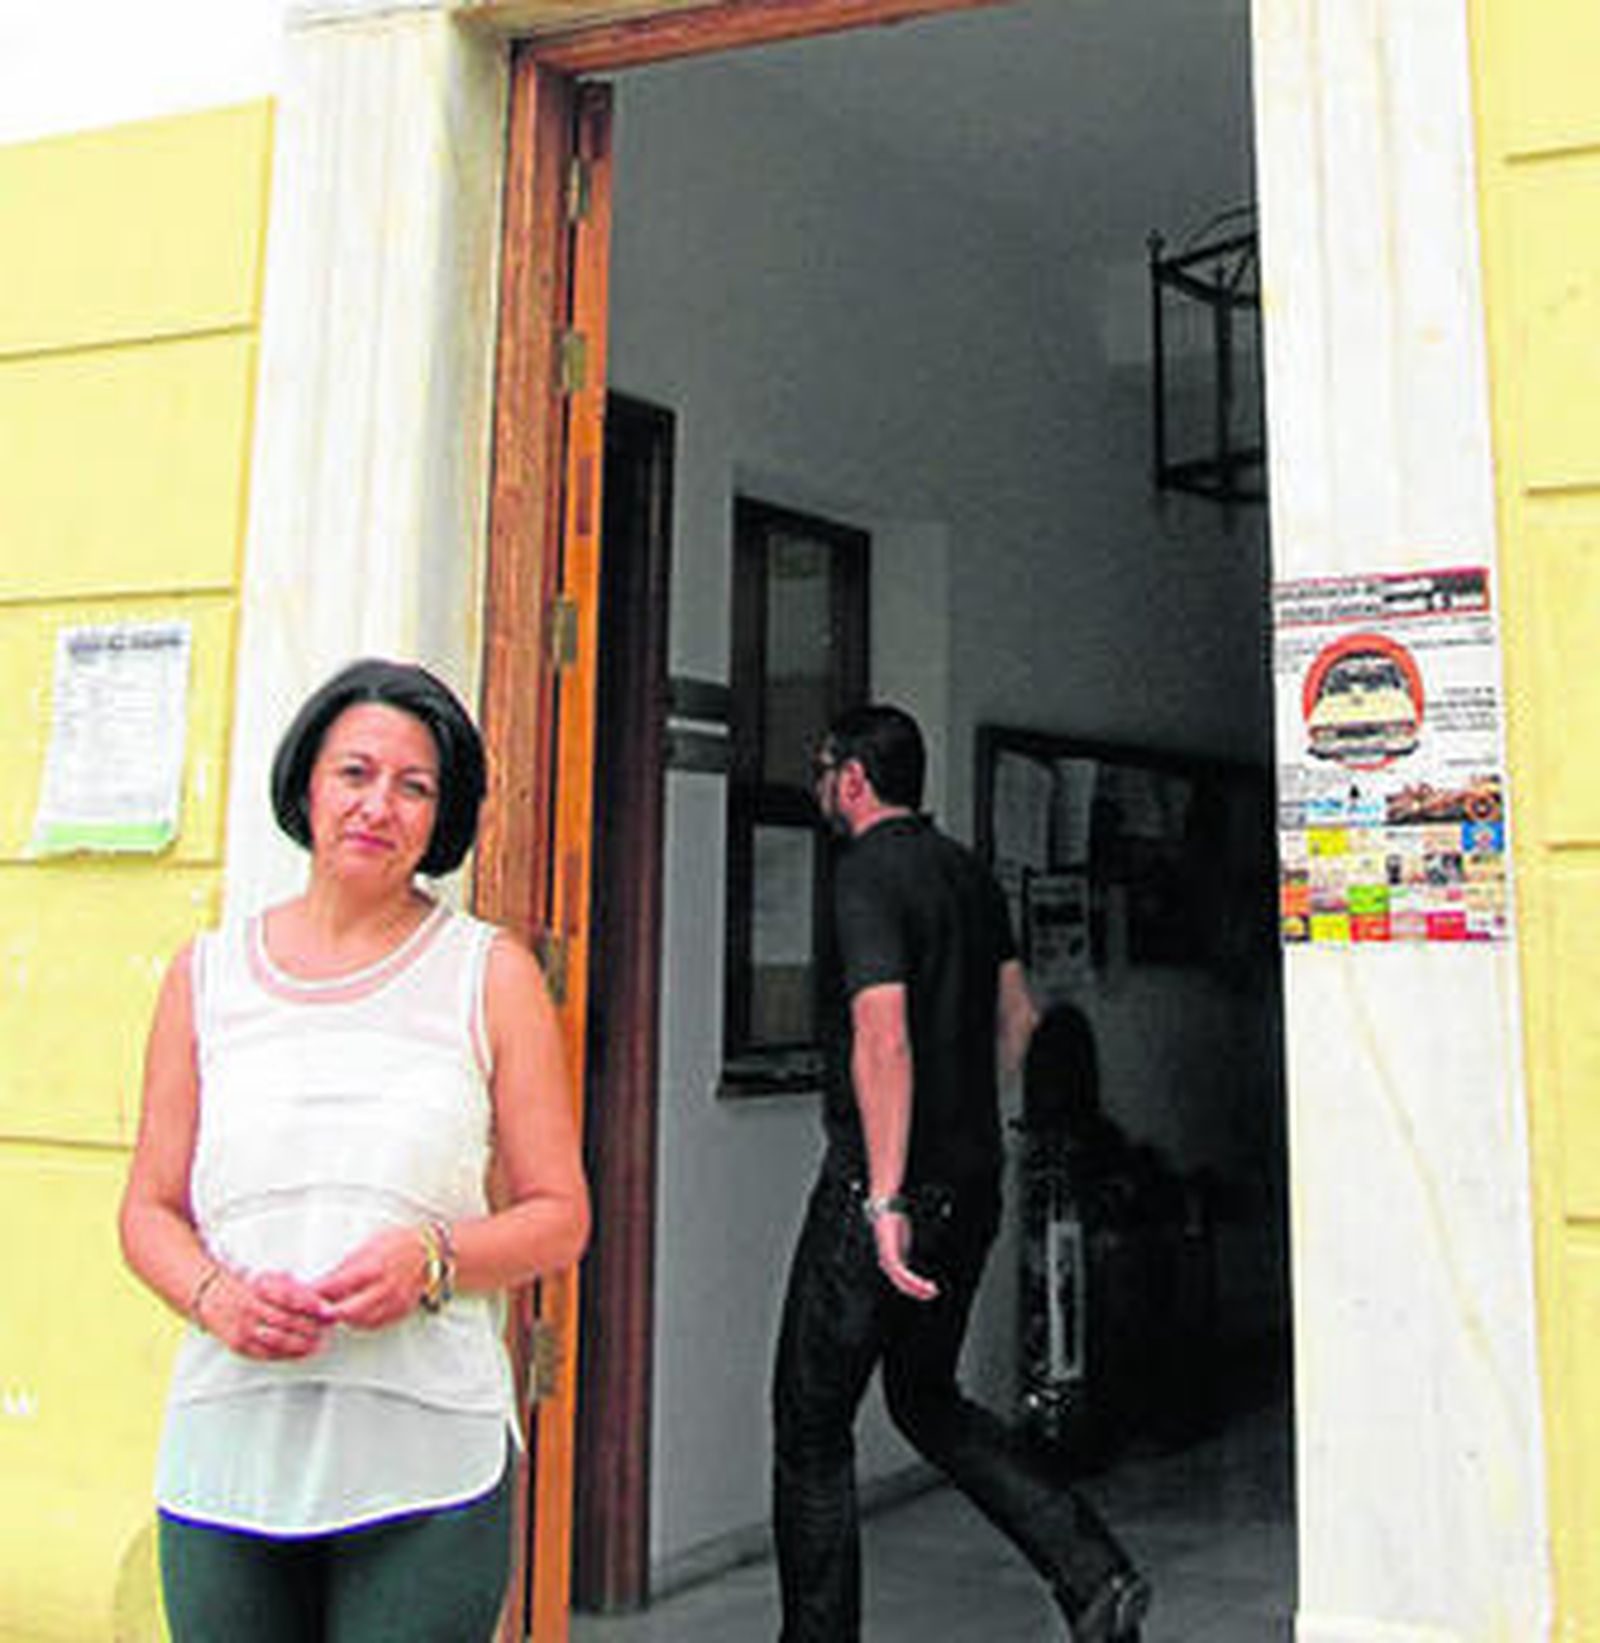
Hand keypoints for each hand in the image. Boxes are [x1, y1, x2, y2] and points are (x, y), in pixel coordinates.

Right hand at [202, 1268, 334, 1359]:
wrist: (212, 1298)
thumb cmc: (249, 1288)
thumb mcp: (271, 1279)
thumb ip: (294, 1289)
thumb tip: (322, 1302)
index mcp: (258, 1289)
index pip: (290, 1297)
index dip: (312, 1305)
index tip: (327, 1310)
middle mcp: (249, 1309)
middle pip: (287, 1321)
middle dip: (311, 1326)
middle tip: (327, 1328)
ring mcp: (243, 1329)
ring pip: (279, 1341)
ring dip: (303, 1344)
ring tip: (319, 1342)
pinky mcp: (240, 1346)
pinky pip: (268, 1354)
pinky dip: (289, 1355)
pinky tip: (303, 1352)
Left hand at [313, 1227, 430, 1329]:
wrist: (433, 1254)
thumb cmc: (403, 1244)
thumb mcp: (371, 1244)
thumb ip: (348, 1264)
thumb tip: (327, 1278)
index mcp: (372, 1267)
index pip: (334, 1286)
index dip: (315, 1291)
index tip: (305, 1293)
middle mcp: (382, 1288)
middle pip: (343, 1311)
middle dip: (325, 1312)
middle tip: (314, 1310)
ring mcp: (391, 1303)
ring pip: (357, 1321)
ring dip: (342, 1318)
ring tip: (333, 1311)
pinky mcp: (398, 1312)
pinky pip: (373, 1324)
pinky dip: (360, 1322)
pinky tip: (355, 1315)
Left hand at [871, 1211, 938, 1301]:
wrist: (886, 1208)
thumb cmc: (893, 1220)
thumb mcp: (901, 1237)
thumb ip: (904, 1248)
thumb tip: (909, 1253)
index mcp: (890, 1260)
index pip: (901, 1280)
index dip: (915, 1287)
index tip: (929, 1289)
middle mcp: (886, 1262)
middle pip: (901, 1284)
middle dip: (917, 1291)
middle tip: (932, 1294)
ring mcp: (887, 1260)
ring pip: (902, 1282)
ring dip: (918, 1288)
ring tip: (932, 1290)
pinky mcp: (890, 1256)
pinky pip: (902, 1274)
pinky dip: (913, 1281)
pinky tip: (923, 1284)